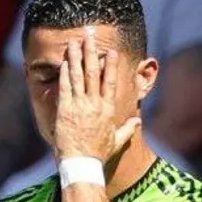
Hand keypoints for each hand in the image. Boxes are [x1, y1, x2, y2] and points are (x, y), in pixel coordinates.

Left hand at [54, 34, 139, 161]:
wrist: (82, 163)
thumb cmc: (98, 154)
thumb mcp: (117, 141)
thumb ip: (128, 128)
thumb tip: (138, 121)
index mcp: (107, 109)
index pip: (110, 82)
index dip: (111, 65)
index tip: (111, 52)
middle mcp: (95, 104)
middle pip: (94, 73)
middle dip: (91, 53)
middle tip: (89, 38)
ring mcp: (80, 106)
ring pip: (78, 76)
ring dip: (75, 57)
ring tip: (73, 43)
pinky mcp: (65, 110)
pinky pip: (65, 87)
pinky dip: (64, 73)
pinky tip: (63, 62)